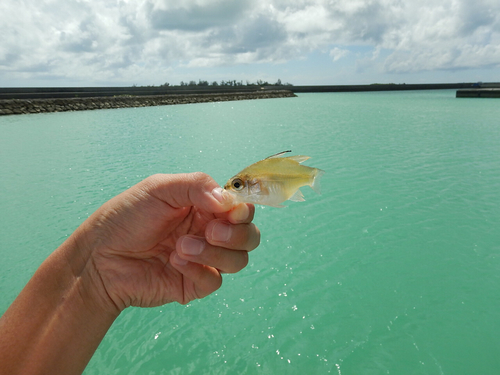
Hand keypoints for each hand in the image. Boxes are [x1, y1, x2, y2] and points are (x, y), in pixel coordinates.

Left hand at [76, 172, 259, 310]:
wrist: (100, 257)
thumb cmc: (127, 217)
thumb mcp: (160, 188)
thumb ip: (197, 186)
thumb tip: (229, 201)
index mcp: (205, 207)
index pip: (241, 209)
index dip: (243, 211)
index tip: (231, 212)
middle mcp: (210, 232)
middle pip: (249, 236)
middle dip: (236, 234)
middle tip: (210, 231)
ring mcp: (204, 260)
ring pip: (238, 260)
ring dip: (214, 252)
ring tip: (180, 247)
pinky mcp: (194, 284)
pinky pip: (214, 281)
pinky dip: (198, 270)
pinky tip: (174, 262)